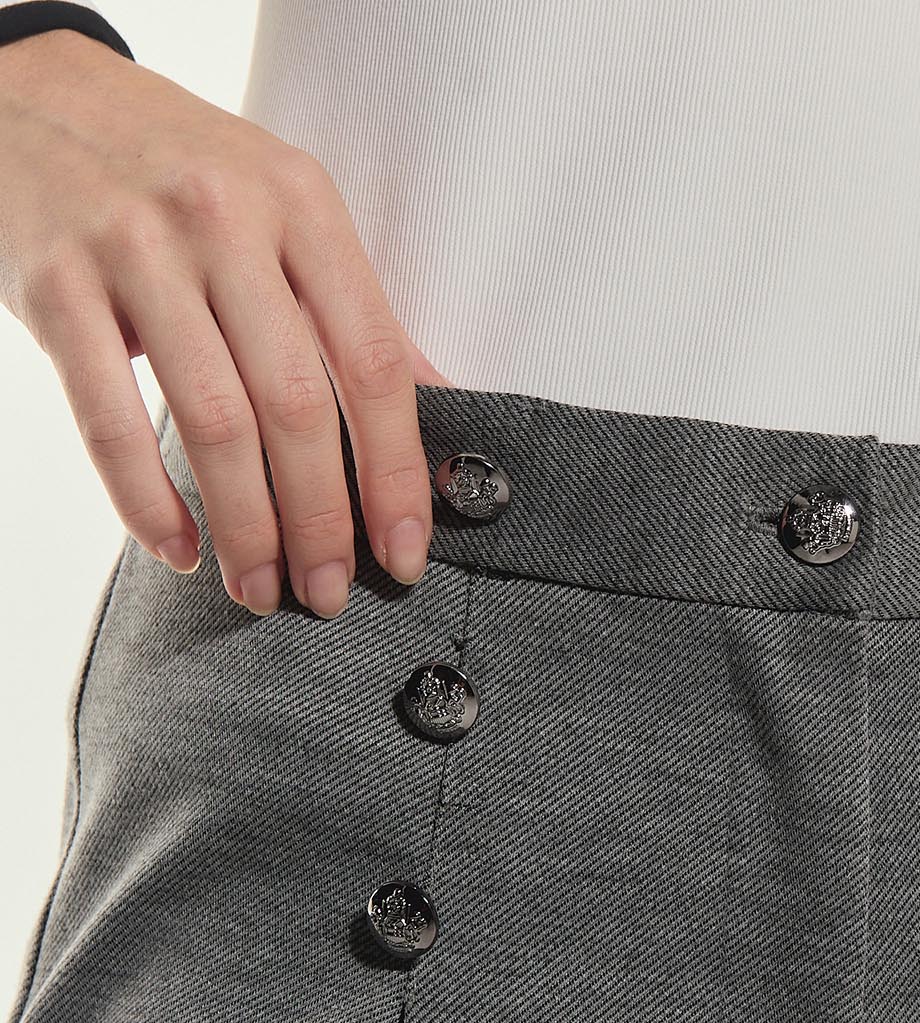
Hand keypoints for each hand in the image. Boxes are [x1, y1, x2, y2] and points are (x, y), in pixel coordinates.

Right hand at [0, 28, 450, 618]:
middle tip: (328, 593)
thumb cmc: (177, 173)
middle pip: (297, 404)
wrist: (32, 98)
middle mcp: (225, 216)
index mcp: (300, 202)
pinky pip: (109, 419)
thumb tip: (445, 408)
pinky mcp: (56, 281)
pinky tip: (178, 551)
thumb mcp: (280, 209)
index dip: (395, 471)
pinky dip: (147, 502)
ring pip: (211, 422)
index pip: (373, 360)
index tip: (403, 552)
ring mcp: (135, 246)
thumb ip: (353, 307)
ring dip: (244, 527)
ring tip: (259, 588)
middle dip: (321, 520)